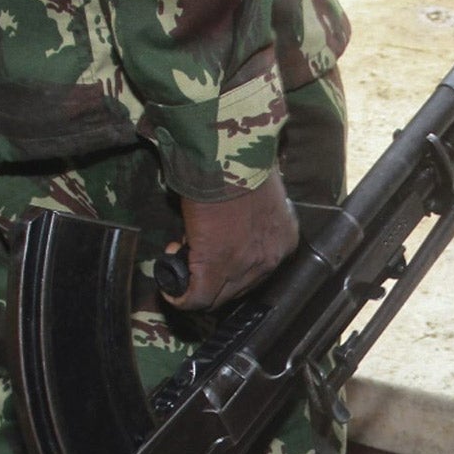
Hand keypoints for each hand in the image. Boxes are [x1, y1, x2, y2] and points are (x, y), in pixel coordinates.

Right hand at [161, 171, 298, 310]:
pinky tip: (171, 288)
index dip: (230, 263)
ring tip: (179, 255)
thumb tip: (226, 220)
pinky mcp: (216, 268)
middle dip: (211, 276)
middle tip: (189, 251)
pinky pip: (197, 298)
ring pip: (218, 296)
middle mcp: (270, 258)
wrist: (228, 155)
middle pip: (239, 288)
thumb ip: (249, 212)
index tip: (211, 246)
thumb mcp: (259, 190)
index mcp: (283, 237)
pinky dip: (180, 296)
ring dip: (195, 283)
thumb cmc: (241, 160)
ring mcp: (244, 267)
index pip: (257, 269)